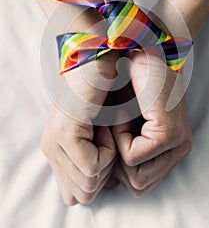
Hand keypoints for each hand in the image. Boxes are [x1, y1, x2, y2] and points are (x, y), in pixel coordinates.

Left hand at [40, 52, 118, 204]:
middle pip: (83, 193)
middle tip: (110, 142)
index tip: (111, 151)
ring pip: (88, 183)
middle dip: (106, 175)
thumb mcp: (100, 131)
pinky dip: (109, 150)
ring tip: (108, 130)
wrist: (97, 59)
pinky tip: (106, 125)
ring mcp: (56, 142)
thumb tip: (103, 187)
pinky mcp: (65, 133)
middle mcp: (52, 150)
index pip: (76, 193)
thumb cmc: (106, 91)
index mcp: (58, 151)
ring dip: (108, 161)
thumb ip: (95, 158)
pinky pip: (93, 165)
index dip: (101, 181)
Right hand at [112, 51, 192, 197]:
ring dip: (116, 152)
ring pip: (136, 180)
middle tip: (108, 134)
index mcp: (168, 148)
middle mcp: (177, 149)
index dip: (115, 168)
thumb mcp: (118, 121)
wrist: (137, 48)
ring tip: (116, 122)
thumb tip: (94, 176)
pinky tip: (120, 114)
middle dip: (115, 165)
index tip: (105, 140)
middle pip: (139, 187)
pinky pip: (132, 156)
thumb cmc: (124, 83)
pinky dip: (119, 137)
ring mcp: (177, 143)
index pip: (141, 183)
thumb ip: (115, 149)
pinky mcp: (169, 133)